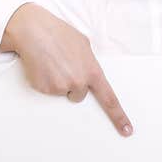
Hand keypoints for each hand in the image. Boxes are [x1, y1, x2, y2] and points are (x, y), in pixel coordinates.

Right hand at [2, 3, 132, 136]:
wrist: (34, 31)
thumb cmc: (59, 34)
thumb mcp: (84, 45)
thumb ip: (90, 62)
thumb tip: (88, 70)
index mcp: (92, 71)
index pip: (109, 99)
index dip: (118, 116)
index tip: (127, 130)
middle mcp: (78, 82)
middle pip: (79, 95)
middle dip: (73, 84)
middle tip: (64, 66)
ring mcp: (61, 87)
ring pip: (62, 92)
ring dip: (58, 82)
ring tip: (52, 63)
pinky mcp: (44, 89)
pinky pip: (48, 90)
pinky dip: (45, 80)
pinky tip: (43, 66)